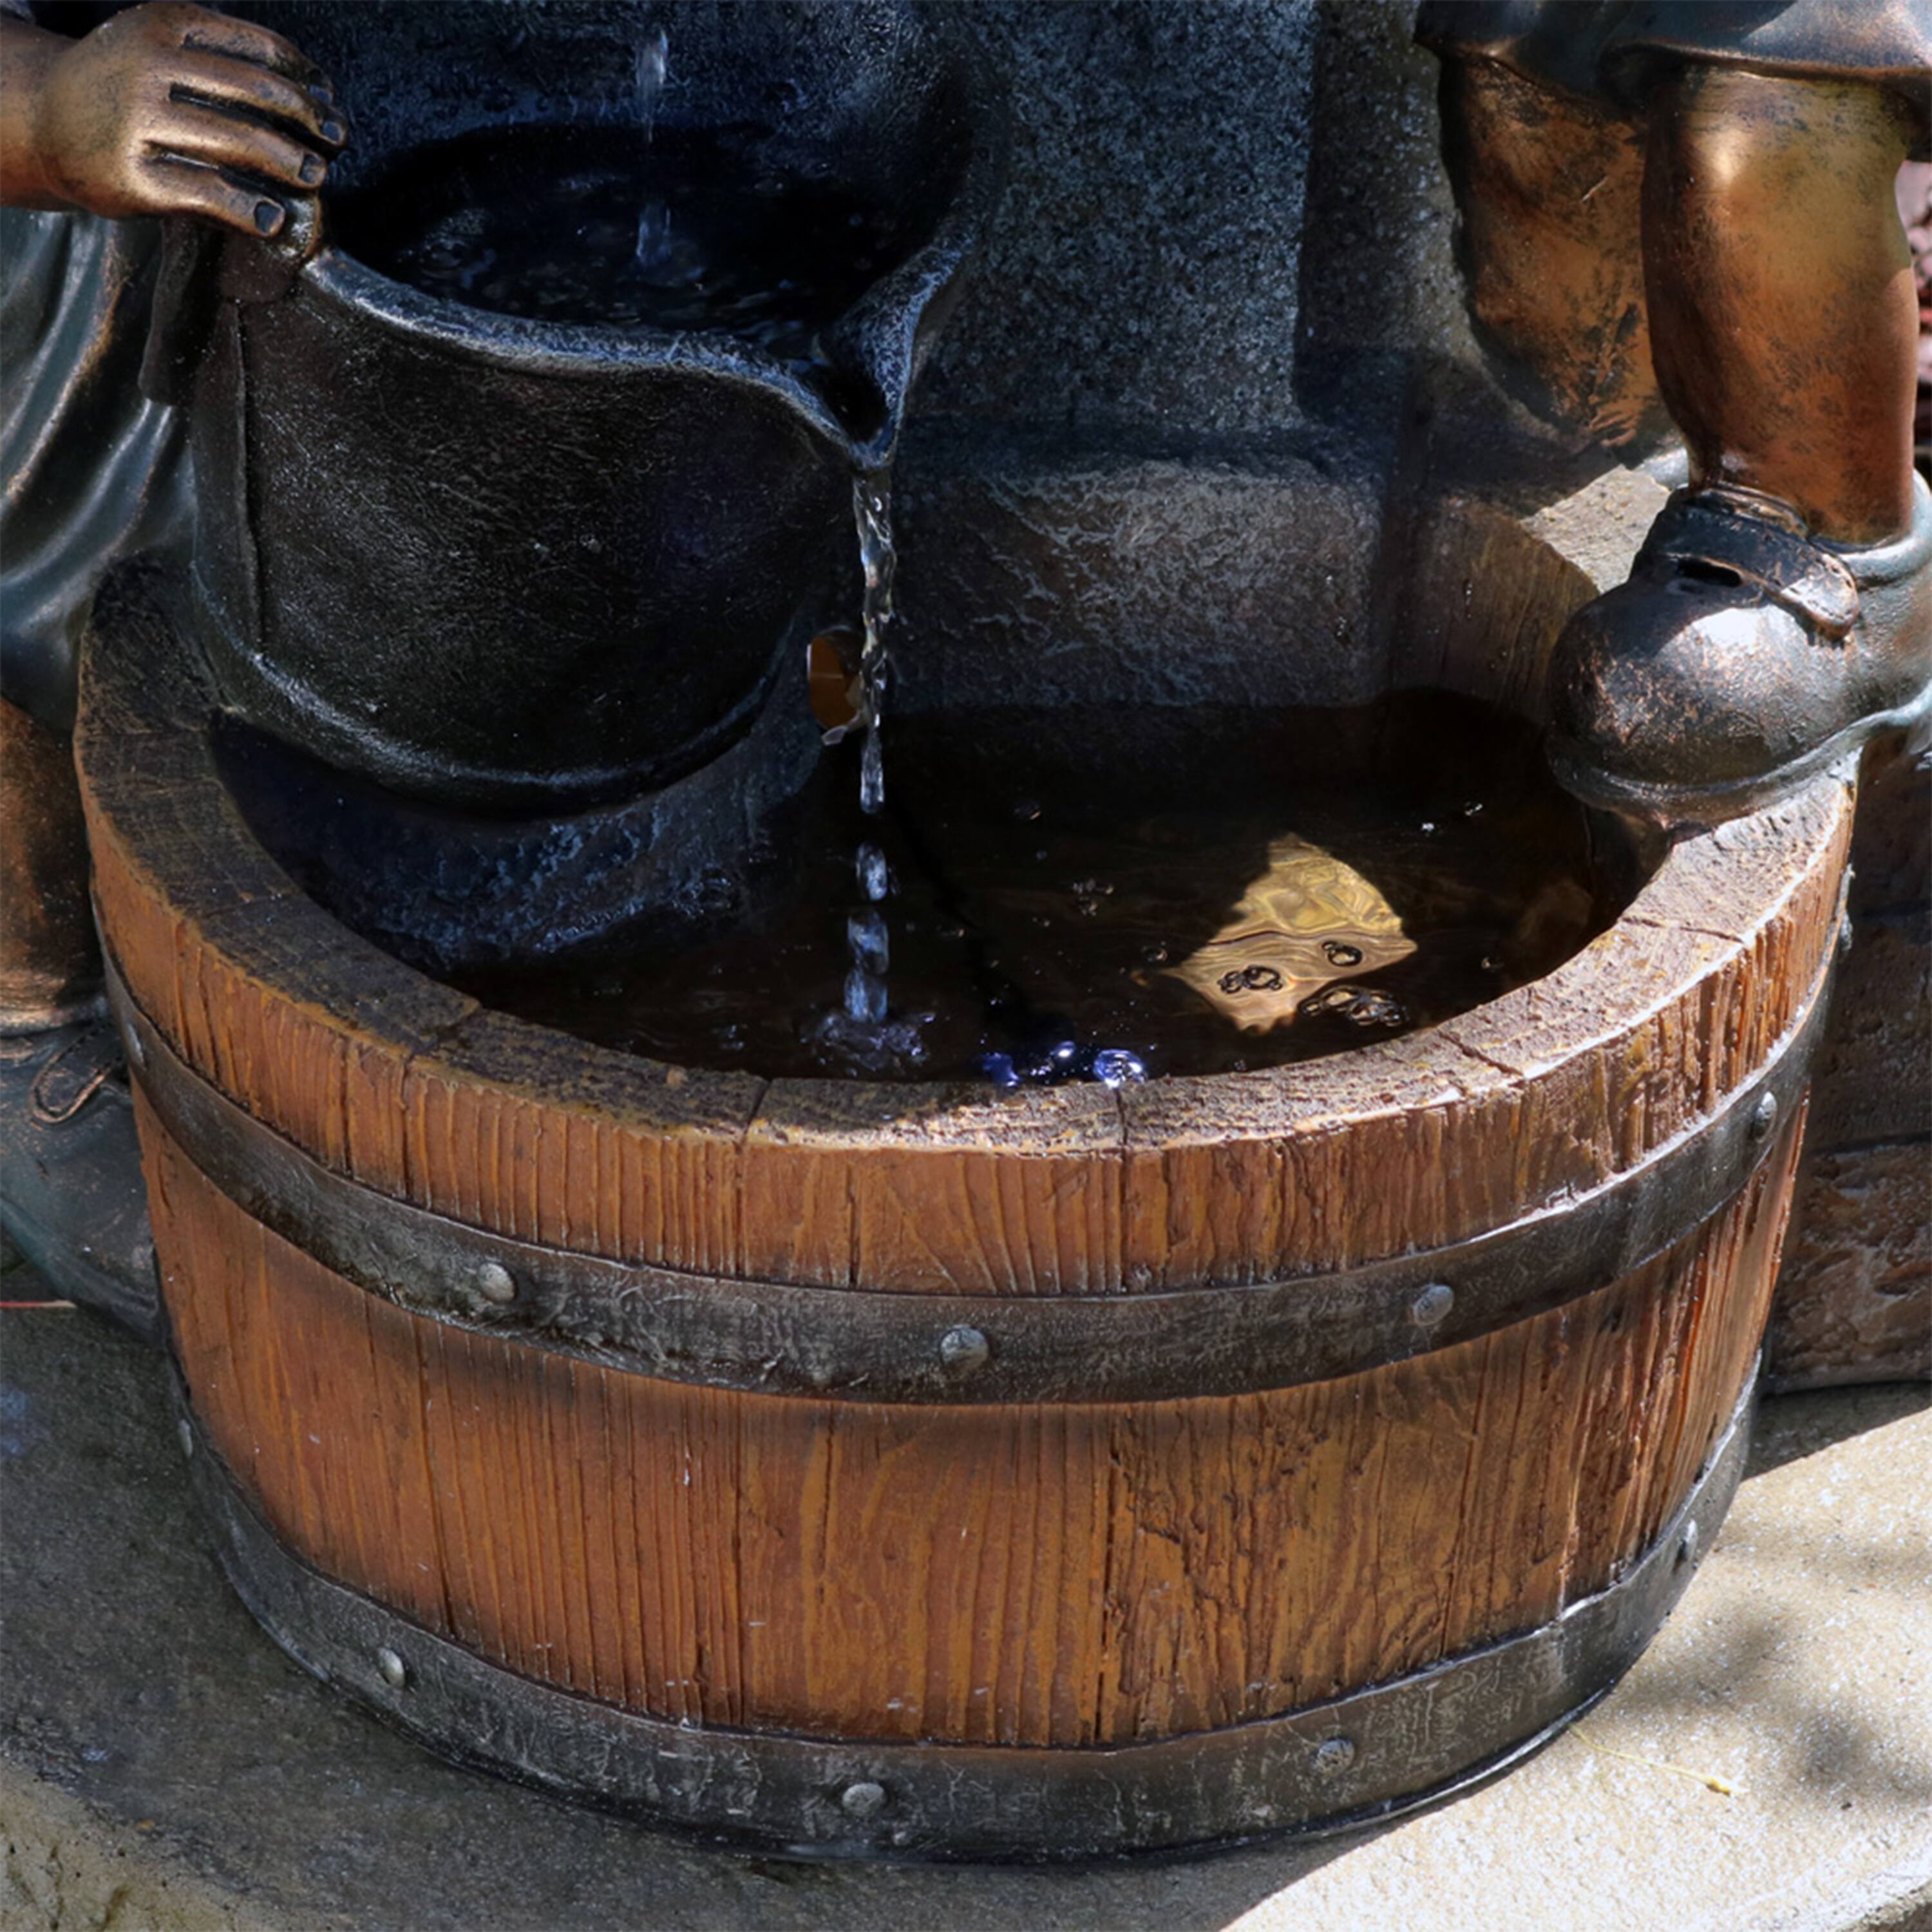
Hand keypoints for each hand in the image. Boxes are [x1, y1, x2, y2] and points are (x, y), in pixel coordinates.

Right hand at [20, 3, 345, 238]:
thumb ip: (221, 58)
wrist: (45, 120)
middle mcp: (149, 65)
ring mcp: (137, 120)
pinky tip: (273, 219)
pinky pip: (208, 193)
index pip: (256, 46)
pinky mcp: (133, 177)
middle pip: (255, 92)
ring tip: (315, 176)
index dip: (303, 77)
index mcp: (164, 23)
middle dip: (307, 119)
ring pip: (238, 140)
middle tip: (337, 142)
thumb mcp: (161, 47)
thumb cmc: (125, 88)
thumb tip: (317, 96)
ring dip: (289, 162)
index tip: (329, 101)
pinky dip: (250, 209)